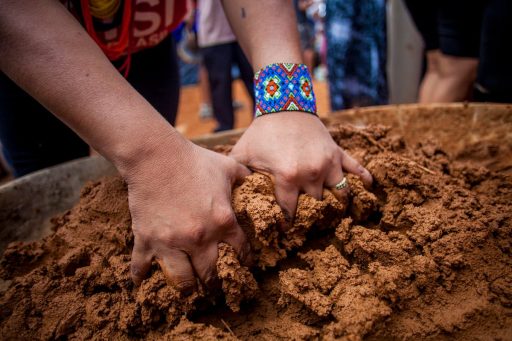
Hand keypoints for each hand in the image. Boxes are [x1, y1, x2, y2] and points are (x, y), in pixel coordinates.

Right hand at [121, 135, 249, 290]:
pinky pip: (141, 266)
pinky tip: (140, 282)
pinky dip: (139, 275)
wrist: (156, 156)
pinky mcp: (147, 239)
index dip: (246, 260)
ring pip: (181, 280)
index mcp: (223, 221)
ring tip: (188, 291)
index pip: (241, 250)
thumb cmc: (194, 159)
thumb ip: (244, 176)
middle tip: (216, 290)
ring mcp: (172, 241)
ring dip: (186, 288)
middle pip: (210, 274)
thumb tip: (257, 178)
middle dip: (215, 285)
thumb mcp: (226, 166)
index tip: (246, 266)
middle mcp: (200, 238)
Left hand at [230, 112, 371, 220]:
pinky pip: (356, 167)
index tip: (285, 231)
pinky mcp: (338, 152)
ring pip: (339, 194)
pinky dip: (364, 177)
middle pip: (315, 207)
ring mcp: (329, 162)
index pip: (290, 212)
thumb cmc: (261, 132)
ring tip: (333, 214)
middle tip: (307, 224)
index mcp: (289, 176)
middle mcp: (312, 173)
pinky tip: (370, 187)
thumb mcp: (243, 154)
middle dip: (310, 215)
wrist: (283, 103)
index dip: (287, 223)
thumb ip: (237, 179)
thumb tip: (230, 202)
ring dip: (336, 204)